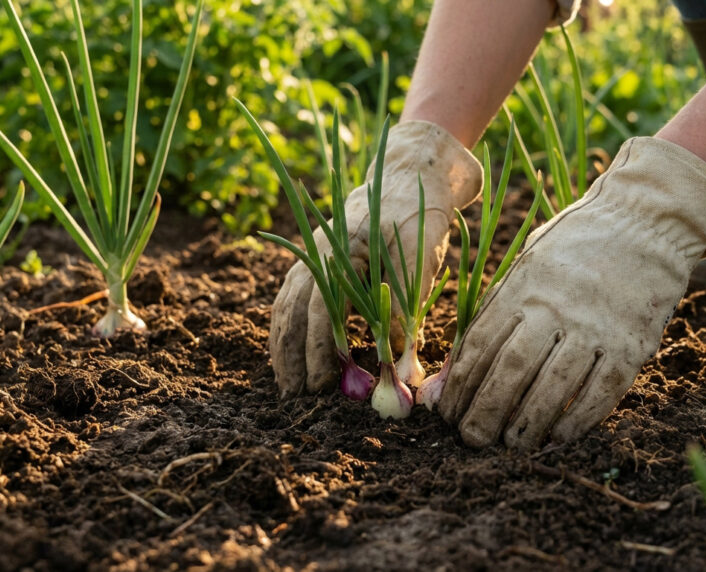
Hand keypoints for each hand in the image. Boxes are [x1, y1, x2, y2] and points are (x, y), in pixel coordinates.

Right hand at [270, 121, 481, 397]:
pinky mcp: (318, 260)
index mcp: (342, 248)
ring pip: (288, 304)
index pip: (323, 307)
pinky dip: (288, 326)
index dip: (321, 348)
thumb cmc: (420, 215)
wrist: (412, 173)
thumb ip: (406, 307)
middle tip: (297, 395)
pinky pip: (293, 297)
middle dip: (294, 355)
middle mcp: (318, 251)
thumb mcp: (421, 258)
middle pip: (296, 310)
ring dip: (284, 345)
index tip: (323, 382)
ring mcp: (313, 253)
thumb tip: (399, 363)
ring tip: (287, 382)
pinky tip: (288, 352)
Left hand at [438, 137, 705, 447]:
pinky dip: (575, 421)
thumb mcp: (526, 267)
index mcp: (523, 288)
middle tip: (473, 440)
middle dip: (486, 412)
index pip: (480, 346)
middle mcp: (556, 309)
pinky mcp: (631, 345)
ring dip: (527, 424)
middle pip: (512, 371)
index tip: (450, 413)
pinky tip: (556, 438)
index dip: (461, 386)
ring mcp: (596, 329)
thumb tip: (457, 369)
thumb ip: (494, 314)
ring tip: (512, 444)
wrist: (644, 221)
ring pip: (553, 389)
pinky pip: (599, 394)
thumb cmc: (574, 247)